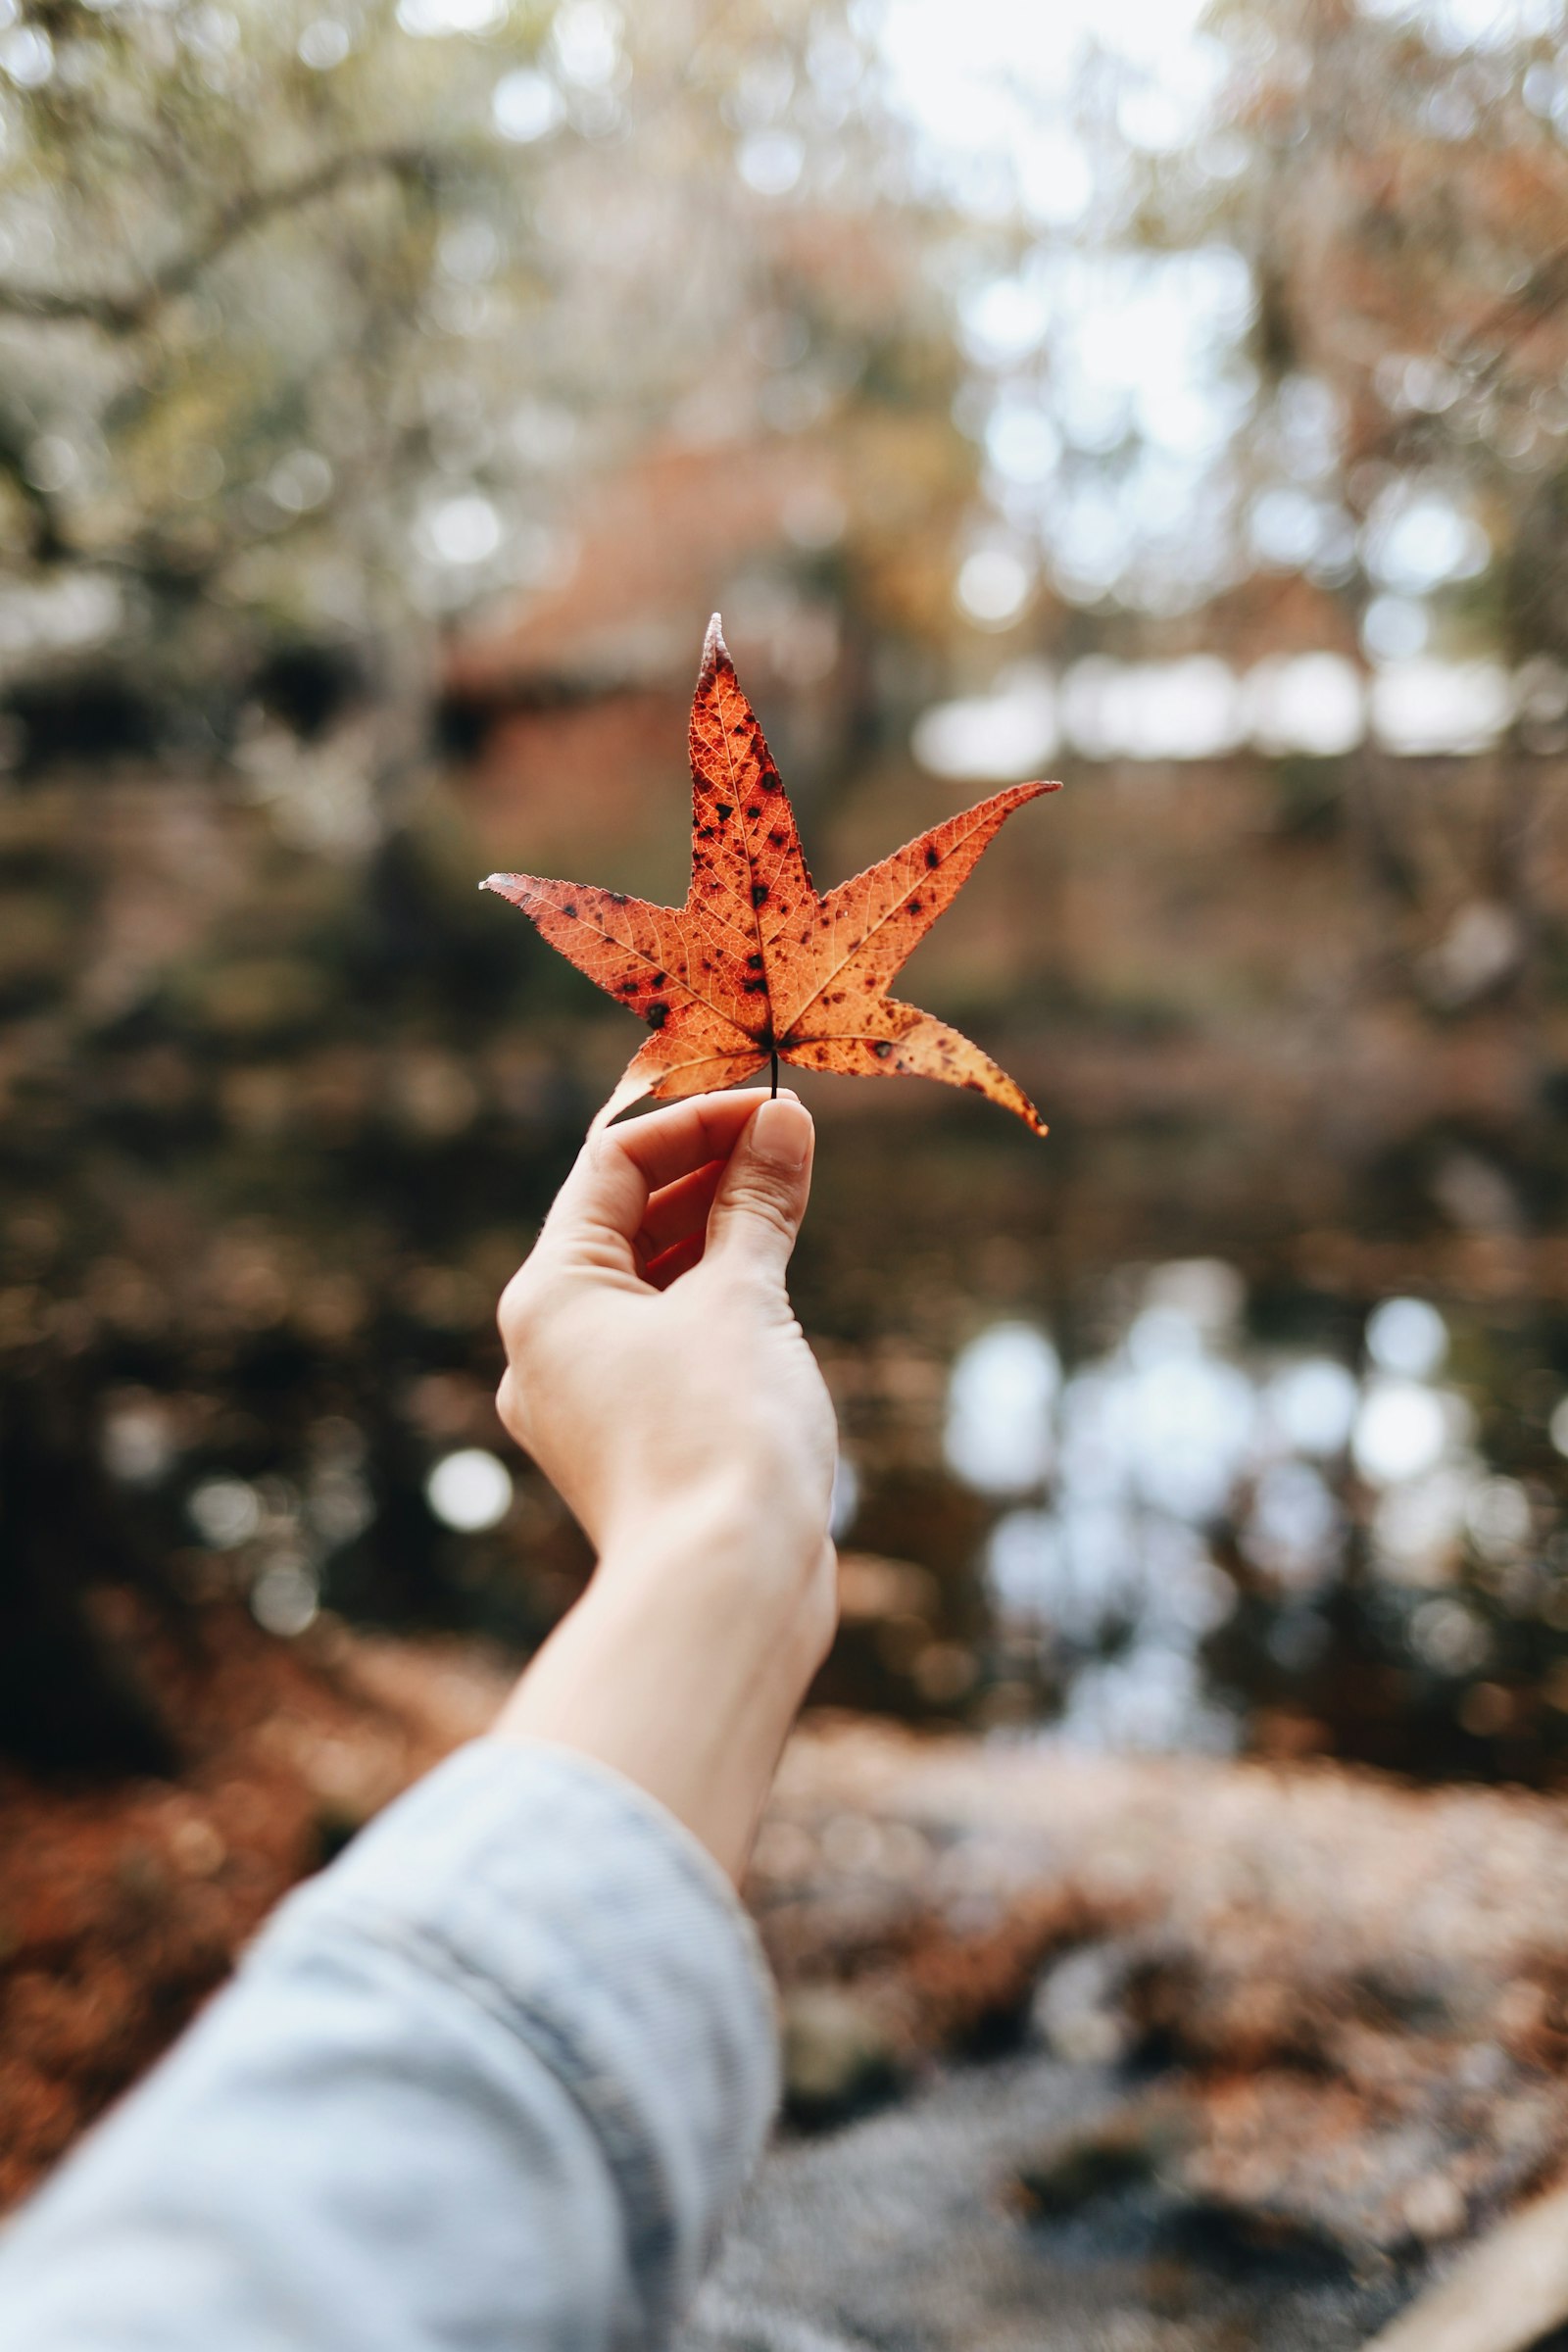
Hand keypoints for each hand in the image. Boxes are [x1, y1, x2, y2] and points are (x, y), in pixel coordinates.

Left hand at [492, 1089, 838, 1876]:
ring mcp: (587, 1402)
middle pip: (622, 1220)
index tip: (769, 1100)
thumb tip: (782, 1121)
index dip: (691, 1116)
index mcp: (548, 1296)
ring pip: (649, 1283)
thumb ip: (758, 1203)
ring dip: (715, 1230)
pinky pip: (669, 1342)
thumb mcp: (745, 1298)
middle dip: (705, 1169)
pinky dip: (716, 1298)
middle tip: (787, 1133)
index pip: (609, 1165)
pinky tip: (775, 1276)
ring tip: (790, 1190)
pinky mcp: (633, 1446)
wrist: (724, 1594)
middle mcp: (548, 1346)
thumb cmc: (721, 1436)